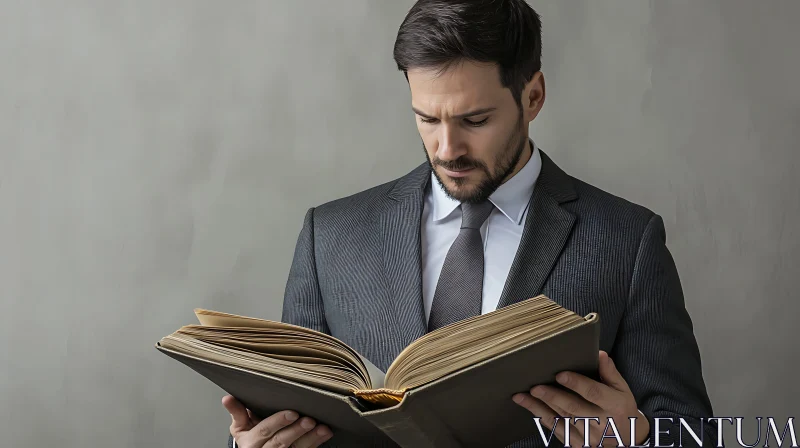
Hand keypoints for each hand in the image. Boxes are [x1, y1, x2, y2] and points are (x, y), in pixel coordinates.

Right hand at [222, 395, 332, 447]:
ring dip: (311, 439)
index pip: (265, 431)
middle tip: (310, 420)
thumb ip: (237, 413)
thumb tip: (227, 398)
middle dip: (296, 431)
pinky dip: (316, 444)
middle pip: (281, 442)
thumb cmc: (250, 438)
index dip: (278, 422)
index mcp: (251, 442)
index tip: (292, 413)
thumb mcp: (240, 427)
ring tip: (323, 428)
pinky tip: (325, 434)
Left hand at [512, 351, 649, 446]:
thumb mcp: (623, 390)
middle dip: (552, 396)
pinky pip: (557, 430)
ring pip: (560, 420)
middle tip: (535, 387)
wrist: (627, 442)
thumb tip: (599, 354)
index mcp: (614, 405)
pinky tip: (530, 408)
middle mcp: (600, 422)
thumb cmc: (622, 410)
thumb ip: (610, 373)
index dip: (577, 384)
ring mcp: (588, 436)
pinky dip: (542, 418)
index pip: (593, 393)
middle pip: (573, 408)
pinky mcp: (577, 444)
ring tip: (522, 396)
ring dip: (539, 407)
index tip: (560, 375)